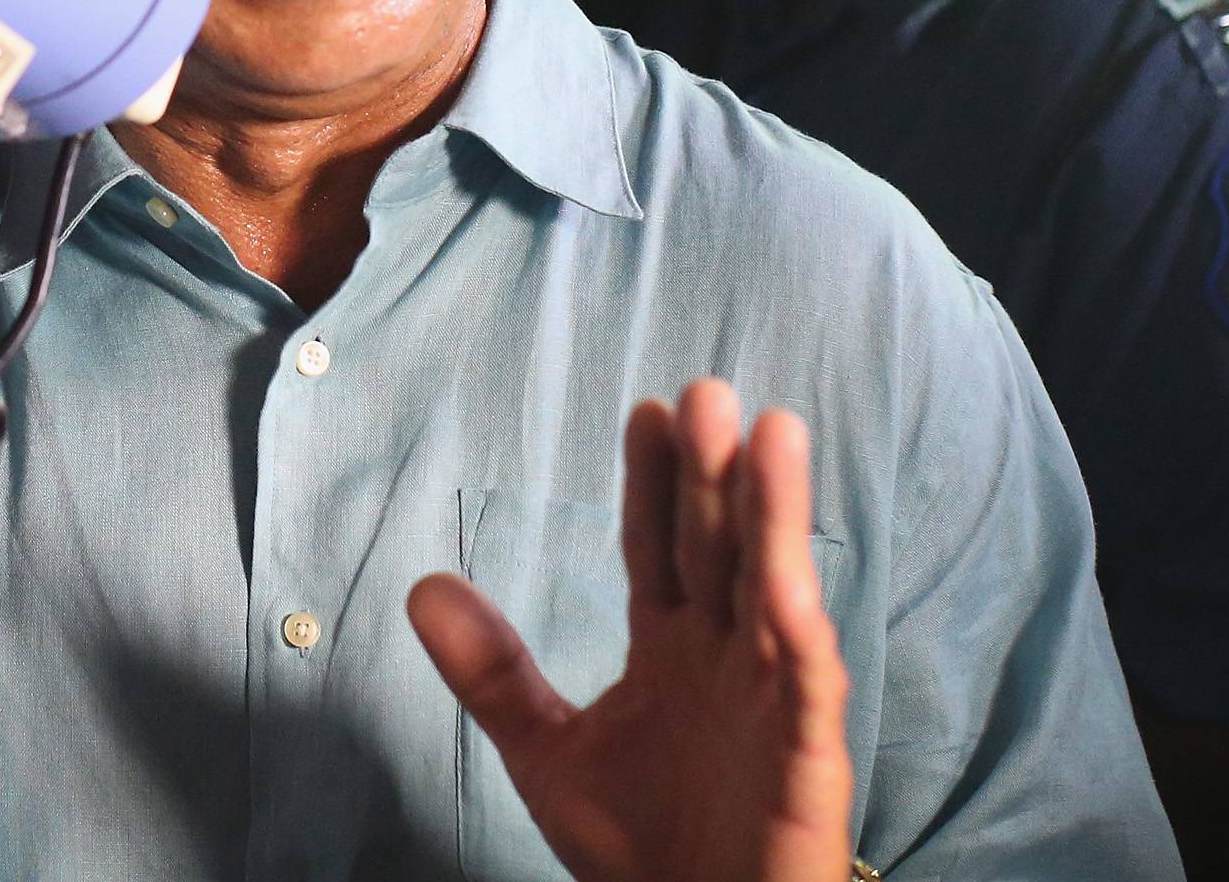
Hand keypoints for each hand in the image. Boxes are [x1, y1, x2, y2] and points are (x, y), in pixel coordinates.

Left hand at [408, 383, 854, 881]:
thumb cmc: (639, 849)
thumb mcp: (545, 753)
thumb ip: (493, 673)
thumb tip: (423, 586)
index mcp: (672, 647)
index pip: (660, 545)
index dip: (655, 481)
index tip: (646, 411)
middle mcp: (726, 656)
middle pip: (719, 548)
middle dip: (714, 474)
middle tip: (706, 392)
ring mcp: (771, 700)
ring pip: (773, 589)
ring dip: (774, 515)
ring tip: (771, 433)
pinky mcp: (805, 754)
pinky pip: (804, 681)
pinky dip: (796, 625)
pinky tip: (785, 576)